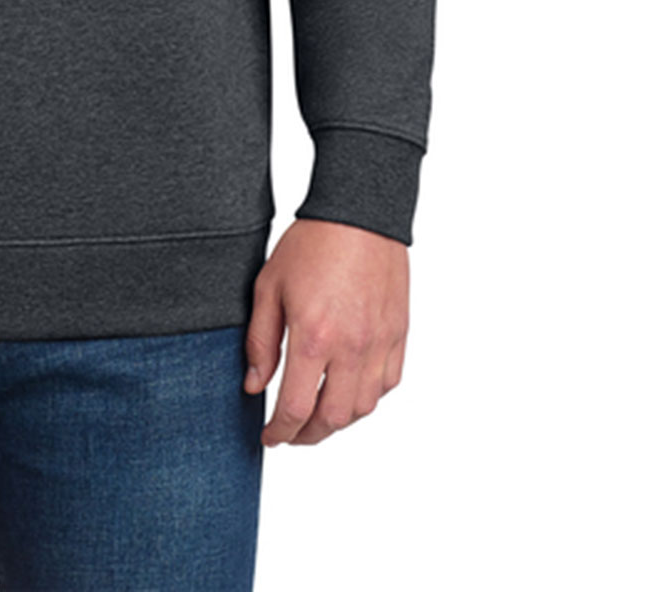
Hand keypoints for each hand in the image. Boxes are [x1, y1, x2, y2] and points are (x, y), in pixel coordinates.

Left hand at [244, 218, 408, 446]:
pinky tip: (348, 391)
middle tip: (290, 434)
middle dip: (308, 436)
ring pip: (363, 408)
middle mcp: (351, 347)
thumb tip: (254, 385)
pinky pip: (387, 384)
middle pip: (333, 419)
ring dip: (338, 421)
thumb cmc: (311, 244)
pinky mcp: (398, 335)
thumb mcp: (269, 286)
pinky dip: (367, 398)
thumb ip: (260, 341)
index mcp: (313, 336)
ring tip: (317, 417)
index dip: (279, 432)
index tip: (269, 438)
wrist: (359, 215)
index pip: (296, 407)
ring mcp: (379, 343)